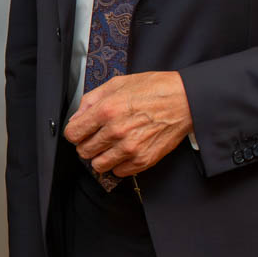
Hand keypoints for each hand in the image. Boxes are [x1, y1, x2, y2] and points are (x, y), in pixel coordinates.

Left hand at [66, 70, 192, 179]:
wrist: (185, 100)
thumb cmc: (153, 89)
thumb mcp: (117, 84)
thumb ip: (91, 100)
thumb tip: (76, 118)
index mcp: (106, 110)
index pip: (73, 134)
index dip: (75, 132)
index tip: (81, 131)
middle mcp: (116, 131)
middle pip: (83, 151)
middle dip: (88, 144)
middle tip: (99, 136)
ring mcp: (130, 148)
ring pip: (98, 165)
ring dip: (102, 156)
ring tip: (111, 146)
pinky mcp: (143, 160)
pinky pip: (118, 172)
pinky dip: (119, 164)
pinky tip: (126, 151)